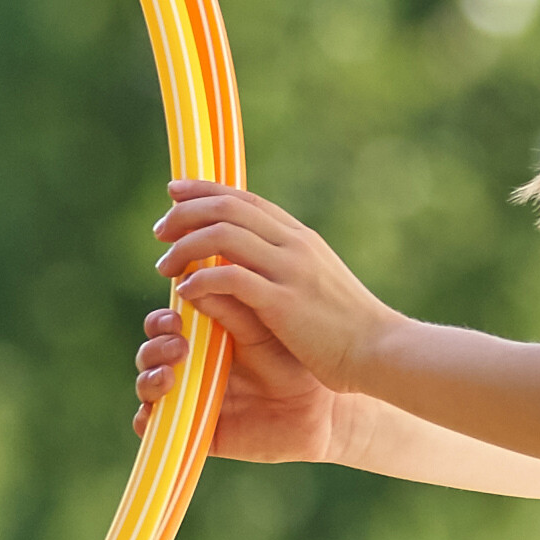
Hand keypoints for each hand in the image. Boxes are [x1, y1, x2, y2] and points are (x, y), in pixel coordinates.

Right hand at [131, 299, 339, 464]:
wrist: (321, 408)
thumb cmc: (294, 361)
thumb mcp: (262, 329)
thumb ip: (231, 306)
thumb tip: (192, 279)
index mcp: (205, 337)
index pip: (166, 324)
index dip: (162, 321)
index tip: (175, 318)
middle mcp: (191, 366)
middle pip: (151, 352)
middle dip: (155, 346)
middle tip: (178, 346)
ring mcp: (190, 400)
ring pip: (147, 385)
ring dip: (148, 378)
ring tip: (170, 376)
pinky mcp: (193, 432)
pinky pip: (155, 428)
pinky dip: (146, 421)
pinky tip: (154, 414)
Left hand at [148, 179, 397, 387]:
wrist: (379, 349)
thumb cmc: (344, 325)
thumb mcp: (315, 281)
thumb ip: (283, 264)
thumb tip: (243, 258)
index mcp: (300, 238)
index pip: (244, 199)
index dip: (205, 190)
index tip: (174, 192)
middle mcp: (293, 245)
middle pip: (227, 209)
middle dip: (185, 214)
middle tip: (160, 232)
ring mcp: (289, 271)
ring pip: (222, 237)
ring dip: (185, 248)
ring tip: (165, 268)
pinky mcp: (283, 303)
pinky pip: (231, 279)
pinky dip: (201, 280)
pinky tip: (186, 291)